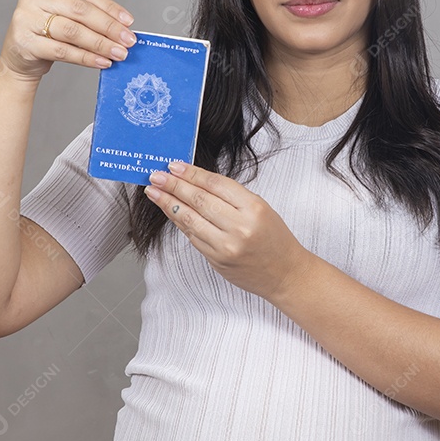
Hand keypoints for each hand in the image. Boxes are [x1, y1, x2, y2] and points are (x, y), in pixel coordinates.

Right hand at [0, 0, 136, 82]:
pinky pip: (62, 51)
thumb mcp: (65, 15)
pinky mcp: (25, 42)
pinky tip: (101, 61)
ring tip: (118, 53)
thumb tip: (123, 27)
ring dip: (100, 44)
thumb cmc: (46, 33)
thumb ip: (89, 16)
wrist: (19, 56)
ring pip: (72, 31)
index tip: (128, 21)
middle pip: (80, 10)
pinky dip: (86, 58)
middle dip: (108, 26)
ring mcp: (26, 18)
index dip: (109, 7)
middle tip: (127, 39)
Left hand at [144, 162, 314, 300]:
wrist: (285, 274)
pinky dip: (180, 222)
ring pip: (190, 220)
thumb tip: (196, 183)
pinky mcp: (216, 260)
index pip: (215, 185)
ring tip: (154, 192)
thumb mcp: (261, 209)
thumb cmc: (275, 239)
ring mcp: (226, 246)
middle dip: (174, 186)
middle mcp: (239, 227)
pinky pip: (193, 237)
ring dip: (168, 204)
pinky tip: (170, 211)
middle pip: (199, 200)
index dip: (192, 174)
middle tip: (156, 176)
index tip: (174, 166)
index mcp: (254, 208)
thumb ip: (231, 197)